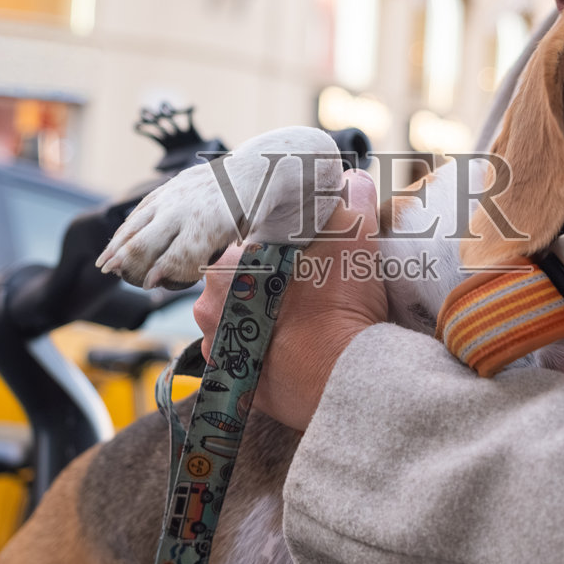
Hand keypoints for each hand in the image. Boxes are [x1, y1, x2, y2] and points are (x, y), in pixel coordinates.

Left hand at [192, 169, 388, 429]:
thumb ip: (352, 199)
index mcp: (227, 264)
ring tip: (299, 320)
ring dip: (260, 318)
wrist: (345, 376)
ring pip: (236, 321)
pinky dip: (261, 352)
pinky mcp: (233, 383)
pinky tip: (291, 348)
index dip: (274, 246)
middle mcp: (209, 307)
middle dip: (264, 282)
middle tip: (303, 286)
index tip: (300, 254)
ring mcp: (217, 349)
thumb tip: (353, 180)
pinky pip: (242, 357)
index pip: (244, 244)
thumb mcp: (354, 235)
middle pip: (237, 283)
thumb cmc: (340, 303)